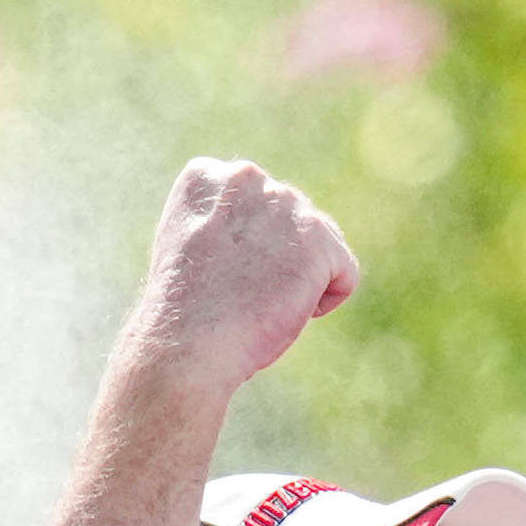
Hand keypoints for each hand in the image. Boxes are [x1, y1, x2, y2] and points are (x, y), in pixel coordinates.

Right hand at [127, 158, 359, 392]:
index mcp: (206, 177)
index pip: (252, 206)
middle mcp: (247, 177)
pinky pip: (344, 274)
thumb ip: (227, 221)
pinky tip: (283, 311)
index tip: (212, 273)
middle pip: (290, 223)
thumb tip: (274, 228)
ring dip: (295, 281)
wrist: (182, 347)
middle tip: (234, 293)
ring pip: (319, 246)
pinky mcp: (318, 239)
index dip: (239, 249)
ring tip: (255, 302)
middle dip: (273, 262)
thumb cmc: (181, 315)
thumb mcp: (190, 247)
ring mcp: (286, 205)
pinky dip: (321, 302)